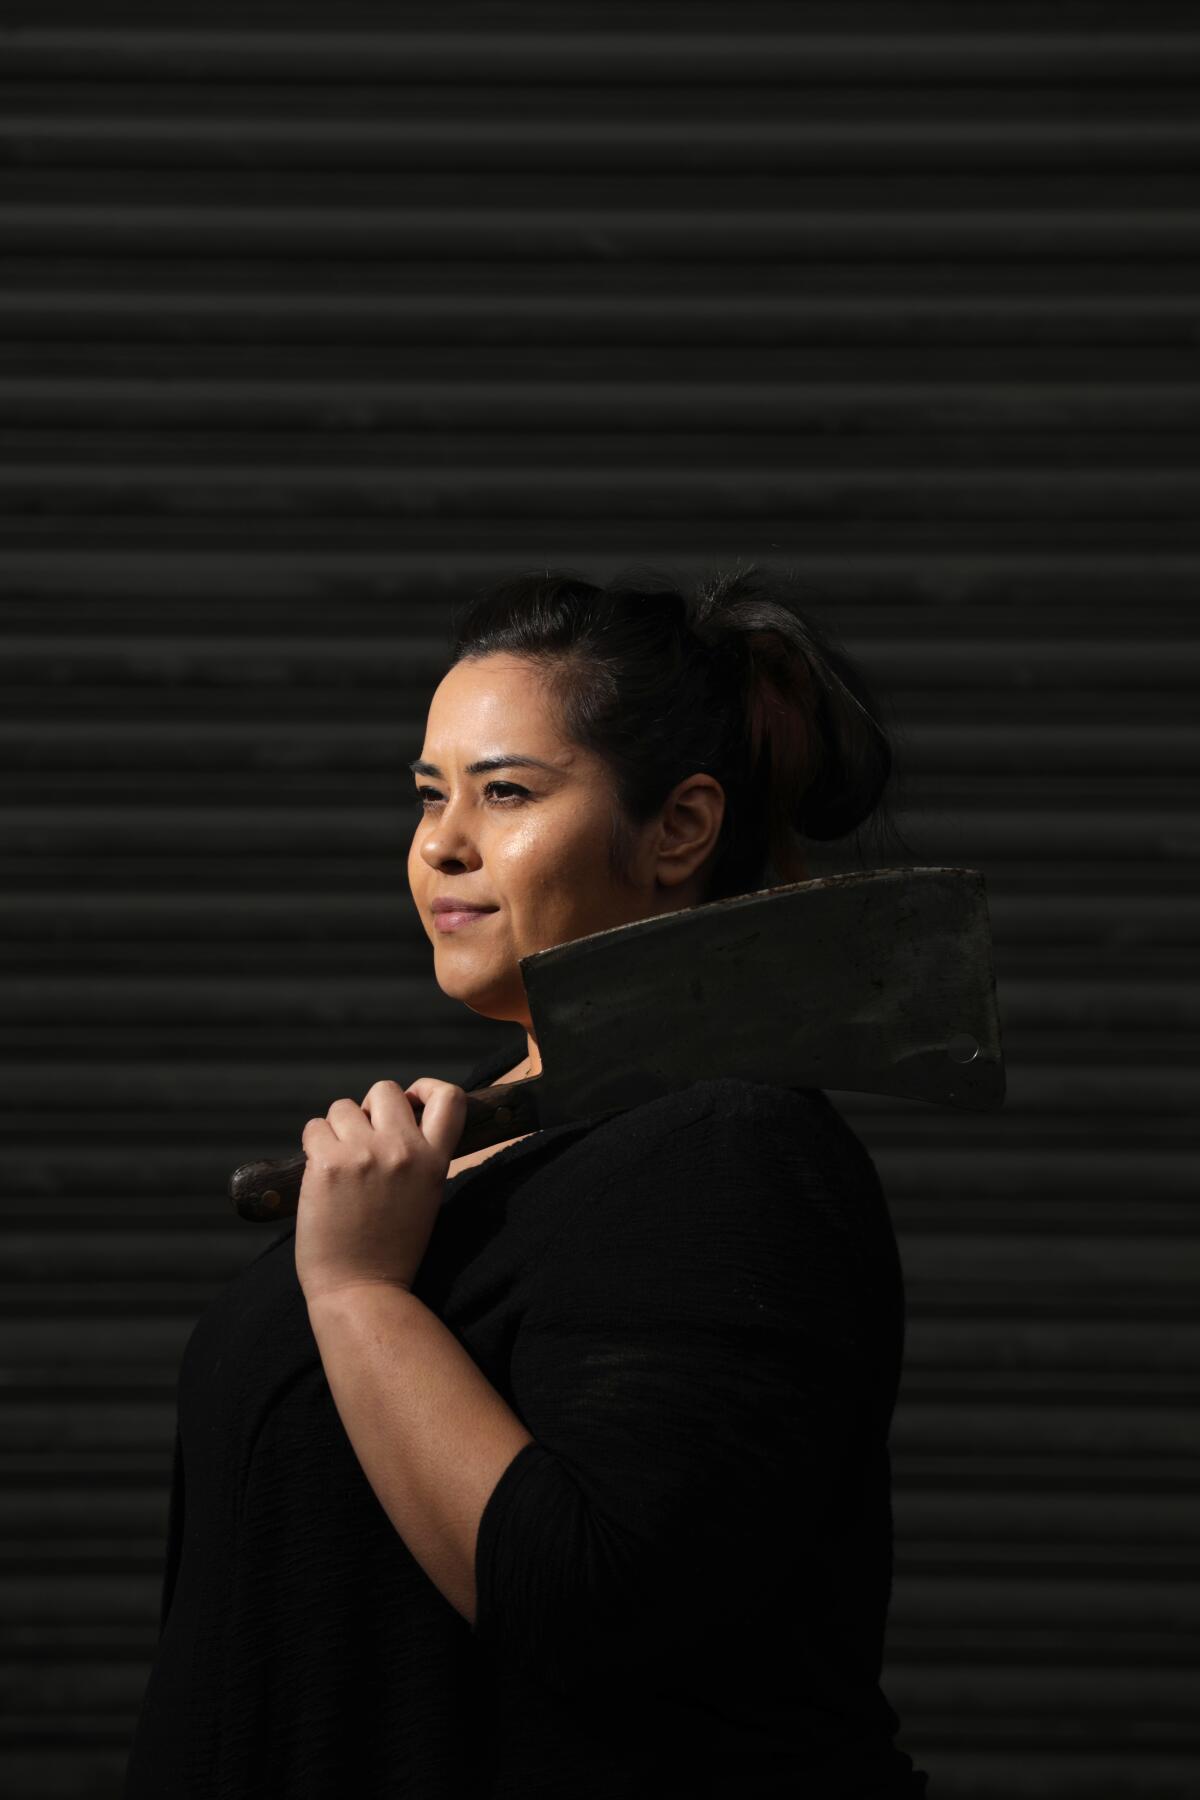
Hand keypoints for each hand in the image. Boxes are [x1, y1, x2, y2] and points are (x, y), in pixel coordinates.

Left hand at [294, 1078, 467, 1307]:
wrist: (361, 1290)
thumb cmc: (389, 1249)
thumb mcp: (424, 1198)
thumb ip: (416, 1158)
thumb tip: (390, 1121)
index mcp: (435, 1161)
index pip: (450, 1098)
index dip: (427, 1088)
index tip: (411, 1102)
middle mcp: (404, 1151)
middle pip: (385, 1090)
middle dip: (369, 1109)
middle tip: (362, 1140)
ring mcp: (365, 1155)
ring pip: (342, 1107)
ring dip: (336, 1130)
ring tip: (339, 1166)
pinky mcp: (328, 1164)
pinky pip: (313, 1128)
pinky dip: (312, 1145)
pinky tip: (318, 1174)